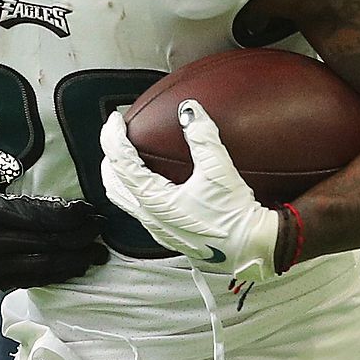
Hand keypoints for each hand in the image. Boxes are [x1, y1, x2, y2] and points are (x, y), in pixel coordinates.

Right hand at [0, 149, 108, 290]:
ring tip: (96, 256)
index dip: (66, 216)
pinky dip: (52, 276)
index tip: (88, 211)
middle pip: (45, 244)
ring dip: (72, 262)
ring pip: (40, 267)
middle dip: (77, 239)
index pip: (35, 216)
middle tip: (101, 231)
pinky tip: (70, 269)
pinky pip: (26, 281)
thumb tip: (15, 165)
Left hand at [100, 105, 285, 295]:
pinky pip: (141, 210)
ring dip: (120, 176)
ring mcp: (158, 228)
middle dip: (110, 157)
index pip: (121, 164)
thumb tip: (190, 110)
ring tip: (127, 157)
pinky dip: (136, 190)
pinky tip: (153, 183)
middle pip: (113, 184)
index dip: (114, 138)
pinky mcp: (169, 234)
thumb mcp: (219, 171)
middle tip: (116, 136)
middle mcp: (150, 217)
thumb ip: (203, 137)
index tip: (116, 121)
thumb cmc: (234, 216)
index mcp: (155, 201)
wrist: (249, 249)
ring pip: (124, 200)